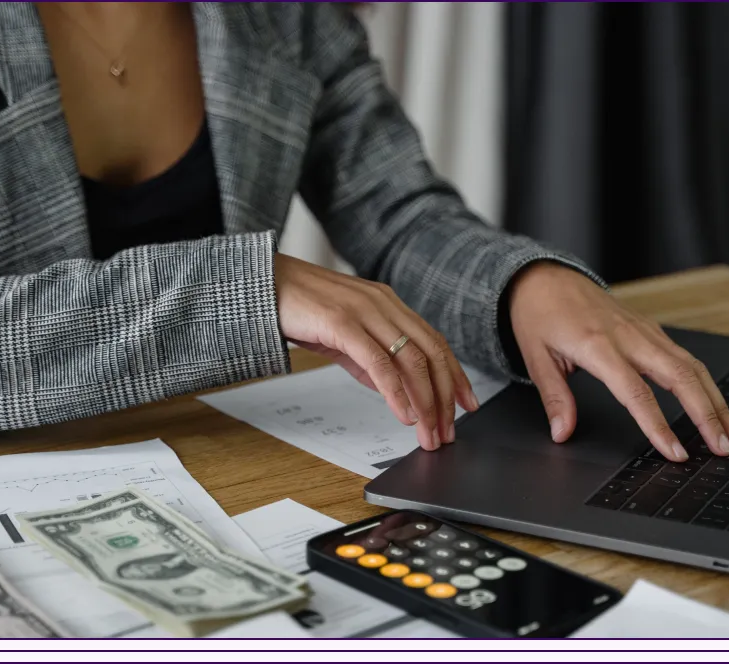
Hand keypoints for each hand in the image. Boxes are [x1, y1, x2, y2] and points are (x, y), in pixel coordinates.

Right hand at [274, 254, 478, 450]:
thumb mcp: (344, 335)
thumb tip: (392, 389)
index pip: (434, 342)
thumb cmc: (300, 307)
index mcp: (388, 304)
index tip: (467, 403)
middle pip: (431, 353)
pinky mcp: (343, 323)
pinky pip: (379, 363)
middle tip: (449, 430)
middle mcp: (384, 304)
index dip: (455, 375)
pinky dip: (396, 392)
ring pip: (411, 360)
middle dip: (445, 396)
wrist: (261, 285)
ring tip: (429, 431)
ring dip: (425, 401)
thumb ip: (369, 359)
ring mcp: (365, 312)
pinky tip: (403, 414)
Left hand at [507, 262, 728, 461]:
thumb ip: (554, 398)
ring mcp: (645, 331)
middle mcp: (629, 336)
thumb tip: (562, 433)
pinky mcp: (651, 329)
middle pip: (681, 377)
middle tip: (723, 448)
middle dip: (707, 415)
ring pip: (692, 366)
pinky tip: (716, 405)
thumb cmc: (539, 314)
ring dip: (717, 401)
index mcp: (598, 345)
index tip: (675, 453)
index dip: (658, 426)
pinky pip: (686, 358)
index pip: (636, 393)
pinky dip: (706, 384)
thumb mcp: (535, 357)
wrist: (546, 276)